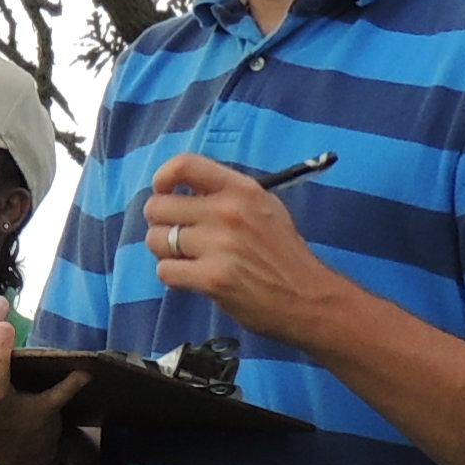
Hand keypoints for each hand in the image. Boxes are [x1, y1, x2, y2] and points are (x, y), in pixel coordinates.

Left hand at [139, 152, 340, 344]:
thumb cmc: (285, 255)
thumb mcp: (265, 208)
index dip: (163, 178)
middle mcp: (228, 211)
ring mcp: (219, 245)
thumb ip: (227, 195)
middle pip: (158, 206)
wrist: (308, 299)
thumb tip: (183, 192)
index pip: (185, 165)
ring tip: (187, 260)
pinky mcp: (212, 278)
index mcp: (241, 189)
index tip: (164, 192)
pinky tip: (193, 279)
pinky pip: (165, 270)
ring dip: (165, 253)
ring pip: (156, 240)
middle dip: (160, 224)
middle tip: (176, 238)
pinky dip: (173, 276)